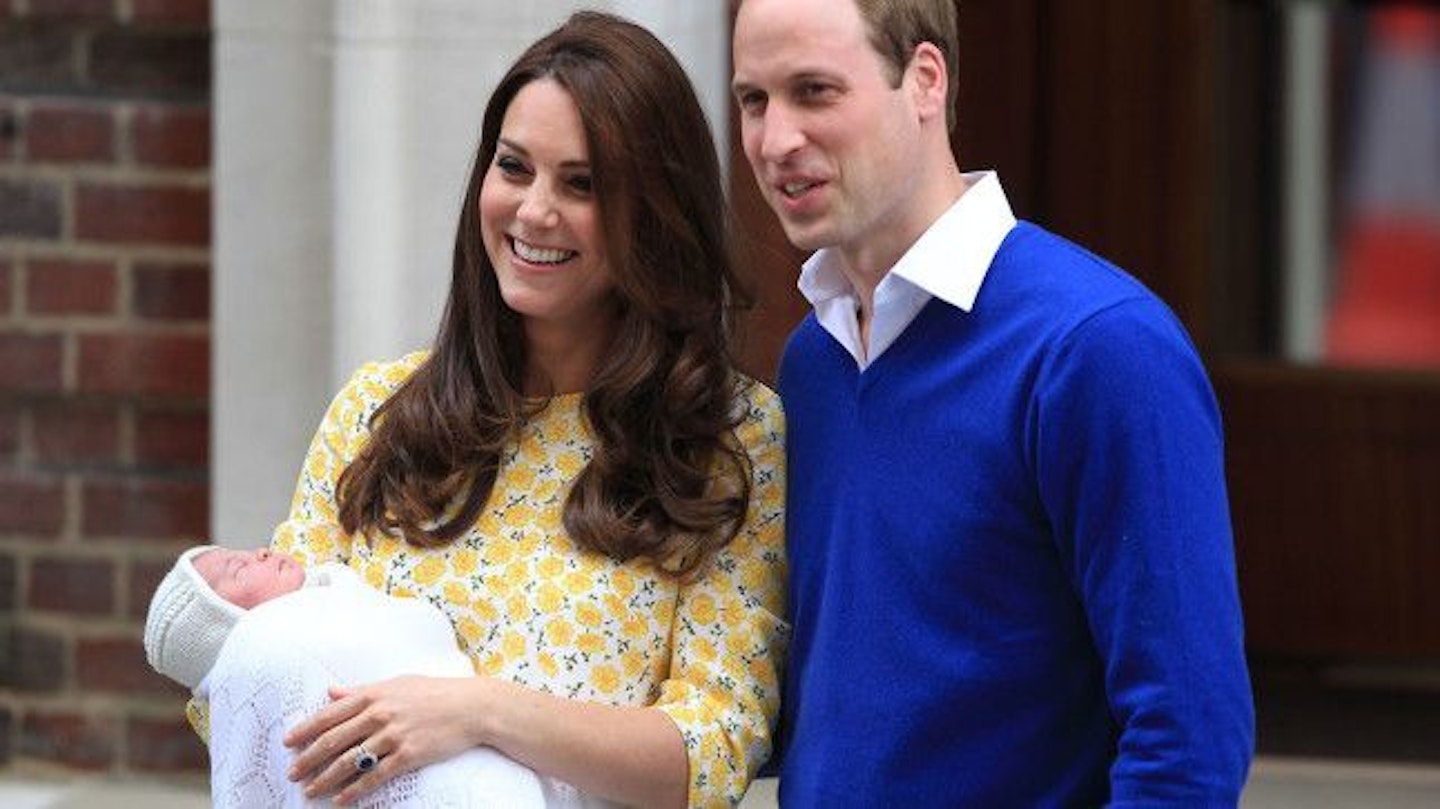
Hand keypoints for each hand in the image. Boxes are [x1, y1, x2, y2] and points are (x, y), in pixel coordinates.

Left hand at [284, 675, 486, 805]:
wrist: (472, 707)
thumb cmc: (434, 692)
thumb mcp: (396, 683)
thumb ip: (361, 690)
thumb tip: (331, 692)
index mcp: (374, 695)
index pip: (330, 714)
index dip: (305, 729)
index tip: (288, 742)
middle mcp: (380, 714)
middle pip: (334, 740)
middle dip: (308, 759)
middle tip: (292, 773)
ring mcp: (394, 735)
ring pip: (350, 761)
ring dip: (326, 779)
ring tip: (310, 791)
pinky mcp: (408, 755)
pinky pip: (375, 776)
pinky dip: (355, 790)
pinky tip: (341, 800)